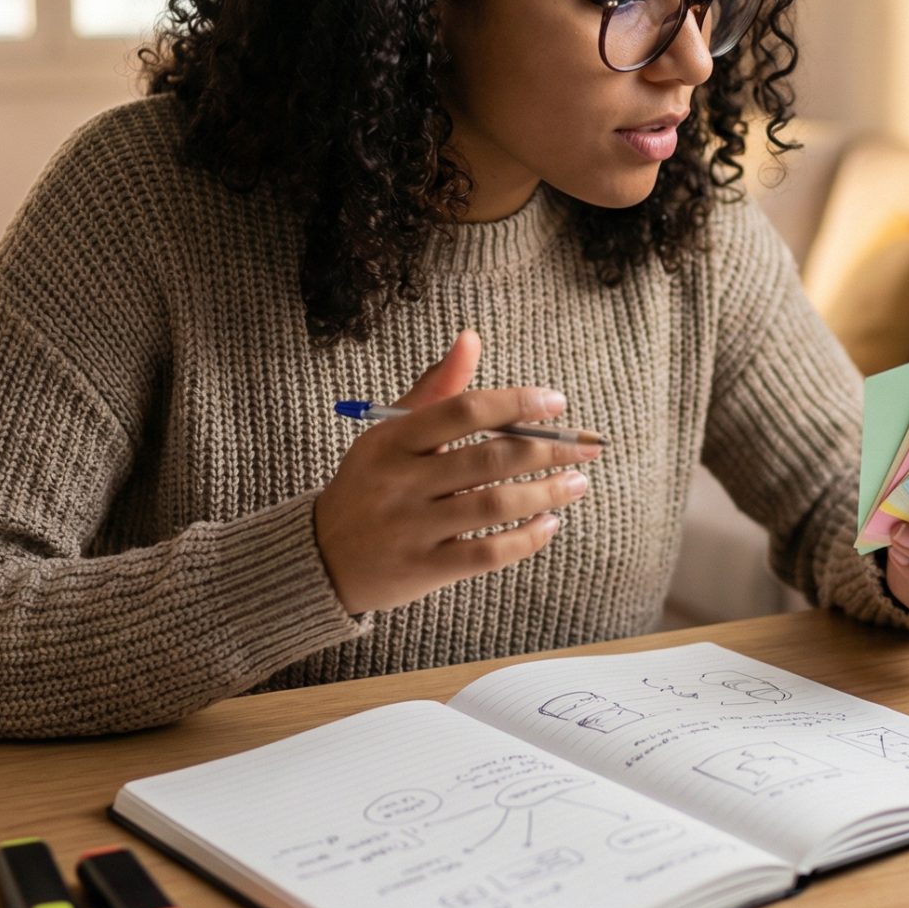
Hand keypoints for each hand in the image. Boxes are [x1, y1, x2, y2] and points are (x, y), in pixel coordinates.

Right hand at [312, 328, 599, 614]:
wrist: (322, 556)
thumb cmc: (370, 483)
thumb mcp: (389, 433)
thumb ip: (435, 389)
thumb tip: (471, 338)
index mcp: (392, 440)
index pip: (462, 411)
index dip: (515, 403)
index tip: (556, 402)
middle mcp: (400, 482)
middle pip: (487, 459)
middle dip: (548, 450)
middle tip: (586, 446)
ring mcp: (411, 528)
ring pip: (493, 506)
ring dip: (546, 494)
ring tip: (577, 483)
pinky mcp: (423, 569)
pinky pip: (485, 555)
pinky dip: (525, 539)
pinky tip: (549, 524)